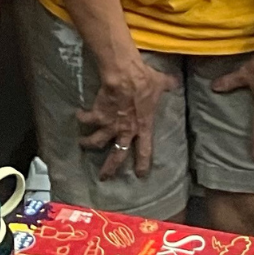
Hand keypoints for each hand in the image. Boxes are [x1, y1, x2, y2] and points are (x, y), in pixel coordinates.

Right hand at [77, 56, 178, 179]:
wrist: (125, 77)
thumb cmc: (144, 82)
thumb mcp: (160, 84)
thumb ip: (168, 84)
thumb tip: (176, 81)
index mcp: (142, 126)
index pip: (144, 150)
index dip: (142, 163)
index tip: (140, 175)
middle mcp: (125, 130)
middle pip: (117, 155)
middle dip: (110, 168)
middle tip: (104, 177)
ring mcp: (110, 125)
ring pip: (97, 142)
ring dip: (89, 144)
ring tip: (83, 144)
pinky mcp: (98, 115)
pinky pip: (87, 120)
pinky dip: (82, 118)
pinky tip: (78, 116)